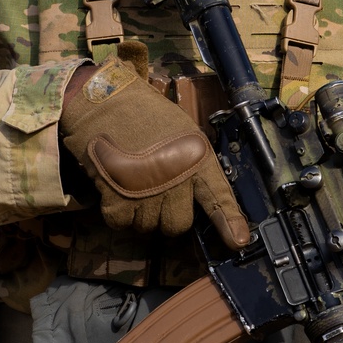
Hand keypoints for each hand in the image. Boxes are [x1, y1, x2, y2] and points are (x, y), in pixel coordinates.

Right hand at [59, 55, 249, 248]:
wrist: (105, 101)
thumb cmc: (146, 114)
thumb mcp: (182, 132)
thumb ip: (192, 164)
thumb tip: (195, 195)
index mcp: (196, 158)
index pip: (218, 196)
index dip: (229, 222)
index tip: (238, 242)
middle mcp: (175, 177)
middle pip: (178, 225)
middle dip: (167, 218)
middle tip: (157, 197)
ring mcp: (146, 190)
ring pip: (147, 227)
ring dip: (140, 215)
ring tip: (134, 187)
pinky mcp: (117, 196)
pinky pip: (121, 223)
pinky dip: (117, 214)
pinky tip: (117, 191)